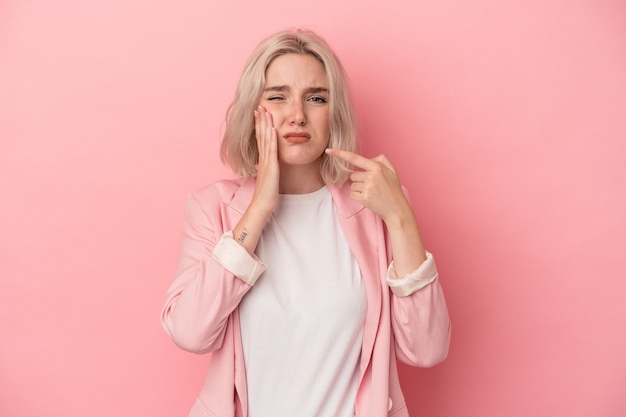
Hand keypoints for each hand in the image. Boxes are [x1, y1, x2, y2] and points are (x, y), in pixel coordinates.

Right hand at [252, 106, 279, 215]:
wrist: (262, 205)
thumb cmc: (266, 195)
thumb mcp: (268, 178)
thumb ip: (268, 170)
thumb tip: (269, 166)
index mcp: (262, 160)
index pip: (260, 139)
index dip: (260, 126)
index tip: (260, 115)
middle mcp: (263, 158)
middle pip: (261, 135)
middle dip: (260, 120)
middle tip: (259, 106)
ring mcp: (266, 162)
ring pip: (265, 139)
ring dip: (265, 124)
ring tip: (264, 111)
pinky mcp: (271, 167)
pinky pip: (271, 150)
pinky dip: (271, 138)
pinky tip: (272, 128)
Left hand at [326, 148, 425, 273]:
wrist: (397, 210)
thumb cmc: (394, 190)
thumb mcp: (393, 171)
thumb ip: (382, 160)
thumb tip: (369, 158)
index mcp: (377, 167)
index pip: (355, 158)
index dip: (340, 153)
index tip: (329, 150)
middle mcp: (372, 176)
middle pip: (353, 175)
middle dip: (359, 180)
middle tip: (372, 187)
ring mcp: (368, 187)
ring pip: (352, 185)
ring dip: (359, 189)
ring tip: (372, 193)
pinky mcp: (364, 198)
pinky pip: (352, 194)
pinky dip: (358, 197)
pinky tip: (368, 199)